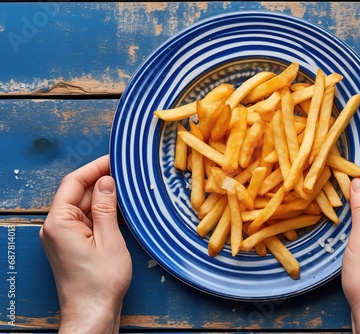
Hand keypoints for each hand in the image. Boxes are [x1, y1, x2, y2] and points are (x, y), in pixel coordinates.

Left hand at [40, 155, 131, 333]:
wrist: (93, 313)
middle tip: (126, 174)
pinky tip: (118, 210)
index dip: (94, 168)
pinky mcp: (71, 245)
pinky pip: (85, 221)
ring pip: (83, 207)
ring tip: (127, 190)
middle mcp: (55, 227)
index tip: (113, 160)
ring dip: (103, 198)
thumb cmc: (100, 282)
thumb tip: (106, 181)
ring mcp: (62, 237)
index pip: (73, 183)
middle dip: (101, 183)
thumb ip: (105, 207)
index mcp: (59, 223)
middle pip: (77, 194)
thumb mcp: (109, 239)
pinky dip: (100, 213)